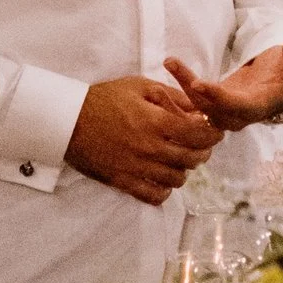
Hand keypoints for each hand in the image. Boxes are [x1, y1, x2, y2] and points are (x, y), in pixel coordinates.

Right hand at [69, 73, 220, 205]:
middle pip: (192, 159)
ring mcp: (137, 167)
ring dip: (184, 170)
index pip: (199, 135)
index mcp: (156, 121)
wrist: (67, 121)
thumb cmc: (103, 99)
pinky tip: (162, 179)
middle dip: (202, 152)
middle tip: (199, 146)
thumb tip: (197, 107)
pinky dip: (164, 190)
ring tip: (179, 160)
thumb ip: (171, 95)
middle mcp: (150, 147)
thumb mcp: (139, 86)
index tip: (214, 132)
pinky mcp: (123, 181)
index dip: (212, 135)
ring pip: (177, 179)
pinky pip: (154, 195)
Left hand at [164, 41, 282, 130]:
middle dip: (189, 89)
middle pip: (209, 108)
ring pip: (196, 106)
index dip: (216, 96)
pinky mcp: (211, 106)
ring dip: (180, 85)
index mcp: (257, 107)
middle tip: (173, 66)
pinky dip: (176, 95)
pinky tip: (166, 73)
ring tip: (170, 61)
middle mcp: (237, 116)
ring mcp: (222, 113)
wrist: (278, 88)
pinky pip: (191, 106)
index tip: (197, 83)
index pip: (234, 106)